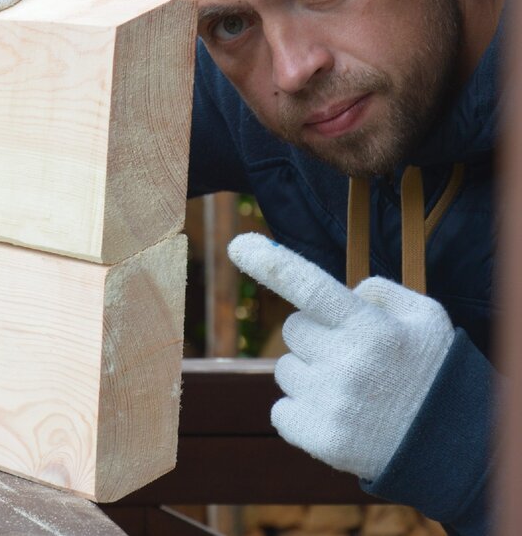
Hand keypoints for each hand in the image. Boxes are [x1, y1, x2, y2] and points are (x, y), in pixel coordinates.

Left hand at [227, 233, 454, 480]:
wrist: (452, 444)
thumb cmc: (430, 369)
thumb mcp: (424, 317)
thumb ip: (379, 291)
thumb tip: (339, 289)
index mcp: (372, 328)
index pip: (309, 286)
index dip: (268, 263)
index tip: (238, 244)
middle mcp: (348, 363)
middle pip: (293, 329)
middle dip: (315, 335)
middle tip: (354, 356)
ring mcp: (332, 403)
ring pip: (285, 370)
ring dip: (309, 374)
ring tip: (353, 391)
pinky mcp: (320, 438)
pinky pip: (280, 410)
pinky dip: (301, 412)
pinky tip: (339, 416)